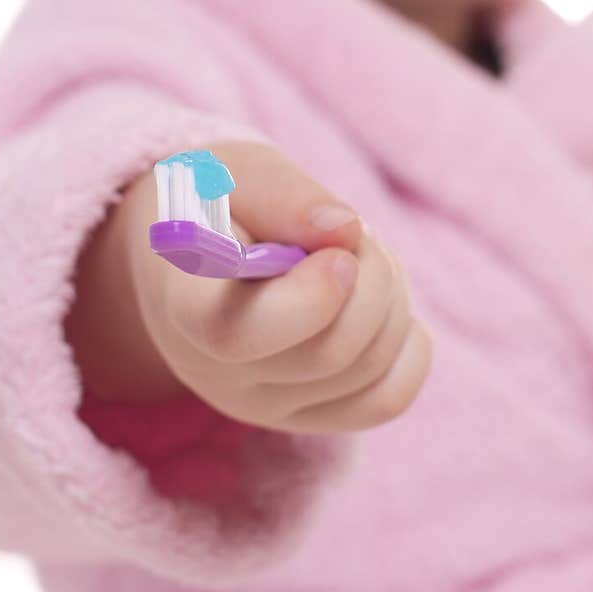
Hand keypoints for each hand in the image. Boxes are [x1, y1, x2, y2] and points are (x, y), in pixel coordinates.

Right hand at [133, 140, 433, 433]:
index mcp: (185, 307)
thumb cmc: (214, 203)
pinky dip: (408, 345)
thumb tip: (344, 230)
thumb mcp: (232, 174)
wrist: (194, 249)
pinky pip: (386, 398)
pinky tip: (382, 304)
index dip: (310, 298)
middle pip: (328, 354)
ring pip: (366, 371)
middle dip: (371, 278)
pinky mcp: (305, 417)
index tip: (340, 252)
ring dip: (391, 298)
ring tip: (359, 256)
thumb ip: (282, 195)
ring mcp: (262, 405)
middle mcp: (216, 374)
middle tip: (357, 232)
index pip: (240, 336)